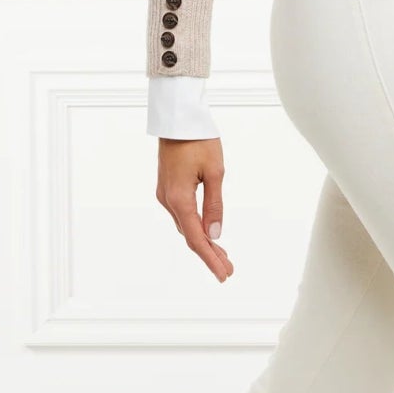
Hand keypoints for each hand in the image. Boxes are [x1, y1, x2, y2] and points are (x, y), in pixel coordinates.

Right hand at [155, 137, 233, 280]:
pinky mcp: (167, 189)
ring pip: (185, 226)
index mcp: (180, 199)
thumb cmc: (198, 140)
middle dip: (210, 255)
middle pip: (190, 236)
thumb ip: (215, 205)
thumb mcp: (215, 172)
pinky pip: (182, 215)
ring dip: (203, 242)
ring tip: (222, 256)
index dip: (210, 259)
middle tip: (228, 270)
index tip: (224, 274)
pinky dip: (195, 228)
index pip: (196, 238)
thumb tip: (216, 234)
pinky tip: (207, 234)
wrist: (177, 118)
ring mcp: (165, 195)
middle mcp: (168, 200)